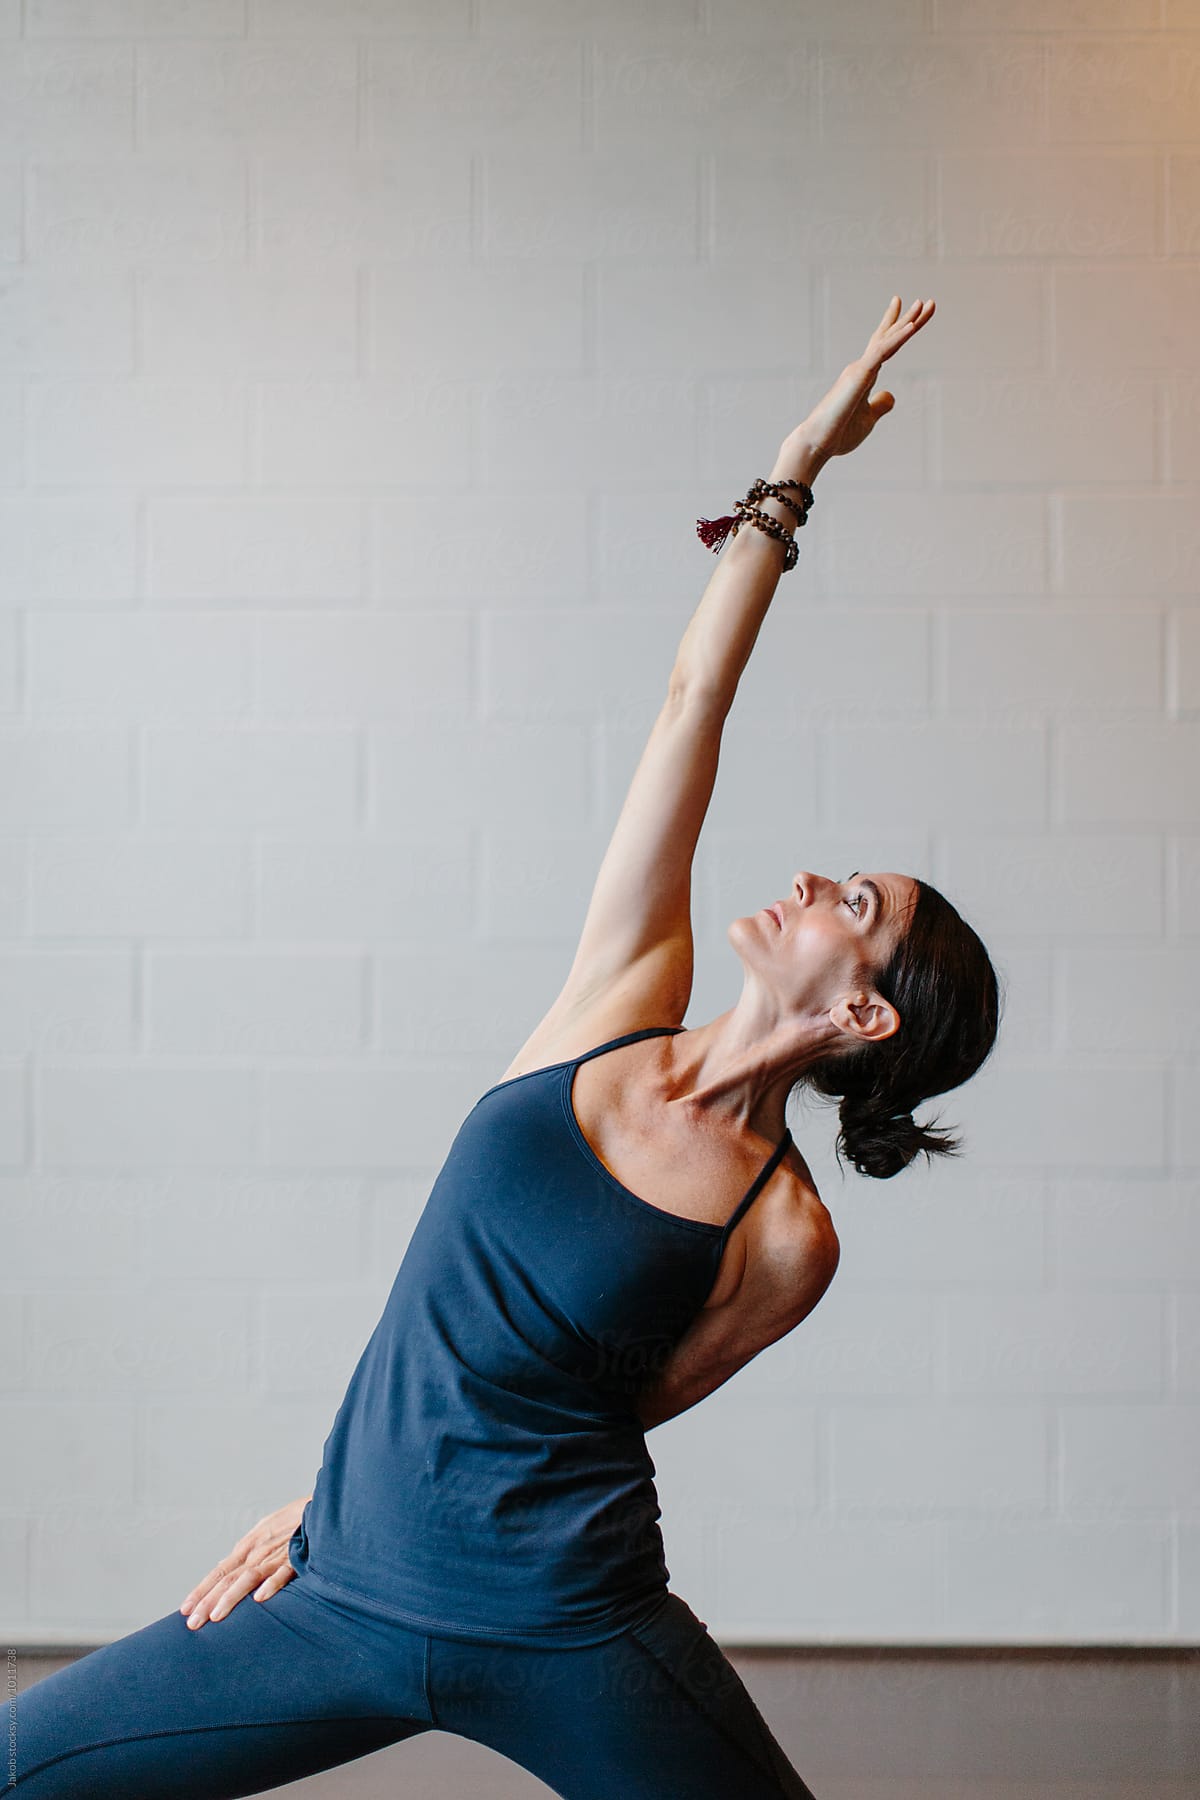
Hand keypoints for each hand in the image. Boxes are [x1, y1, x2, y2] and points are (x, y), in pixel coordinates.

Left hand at [178, 1494, 309, 1629]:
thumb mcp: (265, 1531)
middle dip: (207, 1601)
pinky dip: (272, 1584)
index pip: (219, 1572)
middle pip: (228, 1578)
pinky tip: (260, 1599)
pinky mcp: (297, 1556)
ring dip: (231, 1598)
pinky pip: (283, 1572)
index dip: (201, 1590)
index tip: (185, 1610)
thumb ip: (250, 1552)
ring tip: (216, 1617)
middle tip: (192, 1624)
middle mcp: (257, 1551)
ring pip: (249, 1578)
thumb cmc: (293, 1521)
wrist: (320, 1507)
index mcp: (249, 1546)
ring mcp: (276, 1554)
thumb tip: (230, 1569)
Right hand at [790, 294, 935, 463]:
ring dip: (908, 321)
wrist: (817, 442)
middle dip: (909, 319)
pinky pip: (882, 352)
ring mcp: (859, 369)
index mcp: (864, 376)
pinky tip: (912, 326)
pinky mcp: (858, 375)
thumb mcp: (868, 419)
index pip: (885, 347)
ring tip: (924, 304)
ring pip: (888, 339)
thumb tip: (890, 396)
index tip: (912, 316)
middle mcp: (861, 367)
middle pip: (889, 337)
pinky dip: (898, 338)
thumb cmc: (838, 433)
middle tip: (927, 302)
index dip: (899, 330)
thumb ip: (879, 405)